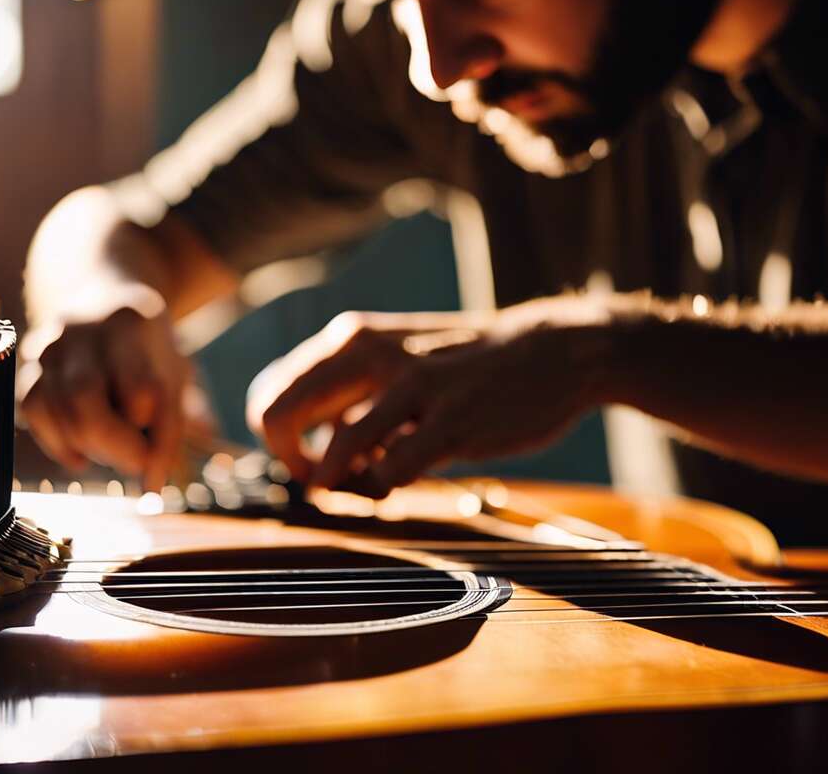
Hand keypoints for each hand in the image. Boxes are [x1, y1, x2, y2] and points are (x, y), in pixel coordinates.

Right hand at [17, 288, 190, 491]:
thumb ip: (171, 424)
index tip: (159, 466)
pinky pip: (32, 411)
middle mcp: (79, 328)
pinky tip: (81, 454)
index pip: (141, 392)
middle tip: (135, 463)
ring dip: (87, 446)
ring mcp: (46, 345)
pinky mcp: (26, 365)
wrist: (100, 298)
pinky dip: (57, 442)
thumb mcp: (172, 371)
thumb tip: (153, 486)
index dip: (153, 437)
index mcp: (128, 321)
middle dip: (113, 445)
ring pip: (55, 409)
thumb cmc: (145, 348)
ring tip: (113, 452)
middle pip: (85, 400)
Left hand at [247, 303, 605, 496]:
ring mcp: (411, 387)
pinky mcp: (450, 421)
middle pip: (279, 415)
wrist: (555, 352)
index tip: (306, 455)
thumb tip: (306, 437)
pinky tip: (397, 483)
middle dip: (290, 461)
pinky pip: (390, 472)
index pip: (272, 391)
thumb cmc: (472, 363)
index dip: (277, 436)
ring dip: (339, 482)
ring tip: (365, 486)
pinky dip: (382, 489)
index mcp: (352, 338)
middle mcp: (371, 354)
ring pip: (337, 449)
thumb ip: (352, 386)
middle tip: (321, 478)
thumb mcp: (399, 353)